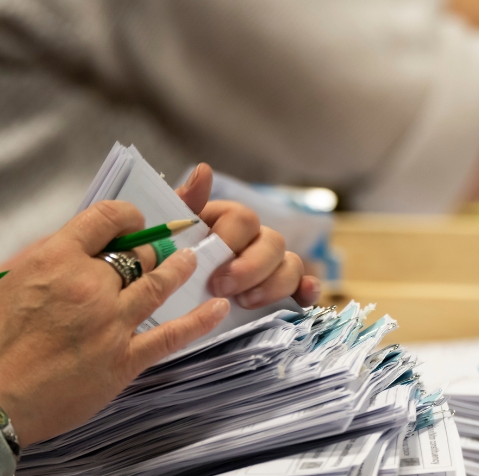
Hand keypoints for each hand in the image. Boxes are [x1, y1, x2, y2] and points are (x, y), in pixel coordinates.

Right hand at [0, 202, 229, 447]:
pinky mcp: (123, 359)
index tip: (134, 221)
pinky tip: (218, 307)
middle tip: (160, 249)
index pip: (106, 218)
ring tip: (193, 261)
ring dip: (180, 269)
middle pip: (137, 253)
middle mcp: (89, 285)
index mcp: (54, 259)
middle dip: (150, 249)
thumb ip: (44, 263)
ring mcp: (110, 322)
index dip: (127, 215)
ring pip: (159, 283)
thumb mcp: (3, 284)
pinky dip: (200, 320)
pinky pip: (172, 334)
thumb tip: (74, 249)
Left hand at [179, 164, 320, 308]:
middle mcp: (255, 239)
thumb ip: (185, 204)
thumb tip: (204, 170)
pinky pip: (304, 286)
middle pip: (273, 242)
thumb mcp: (170, 233)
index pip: (244, 219)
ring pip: (292, 264)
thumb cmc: (172, 263)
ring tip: (245, 303)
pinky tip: (304, 298)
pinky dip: (308, 290)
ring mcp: (272, 265)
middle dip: (251, 268)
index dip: (231, 242)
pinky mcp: (283, 290)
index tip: (210, 269)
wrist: (171, 300)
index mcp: (229, 221)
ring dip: (274, 284)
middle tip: (222, 289)